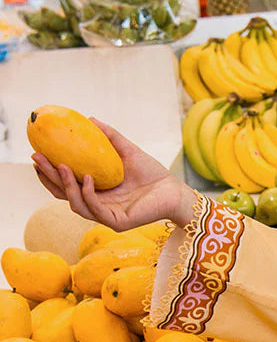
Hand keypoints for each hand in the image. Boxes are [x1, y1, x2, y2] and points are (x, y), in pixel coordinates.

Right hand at [32, 119, 194, 230]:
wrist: (174, 189)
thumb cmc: (152, 173)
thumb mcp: (126, 151)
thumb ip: (109, 137)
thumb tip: (89, 118)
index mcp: (95, 192)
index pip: (65, 184)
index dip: (49, 172)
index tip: (37, 153)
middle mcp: (97, 205)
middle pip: (64, 195)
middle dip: (47, 178)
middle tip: (37, 160)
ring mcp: (106, 216)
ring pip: (76, 205)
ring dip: (65, 186)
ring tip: (60, 165)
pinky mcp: (118, 223)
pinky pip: (96, 210)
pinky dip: (88, 194)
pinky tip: (86, 177)